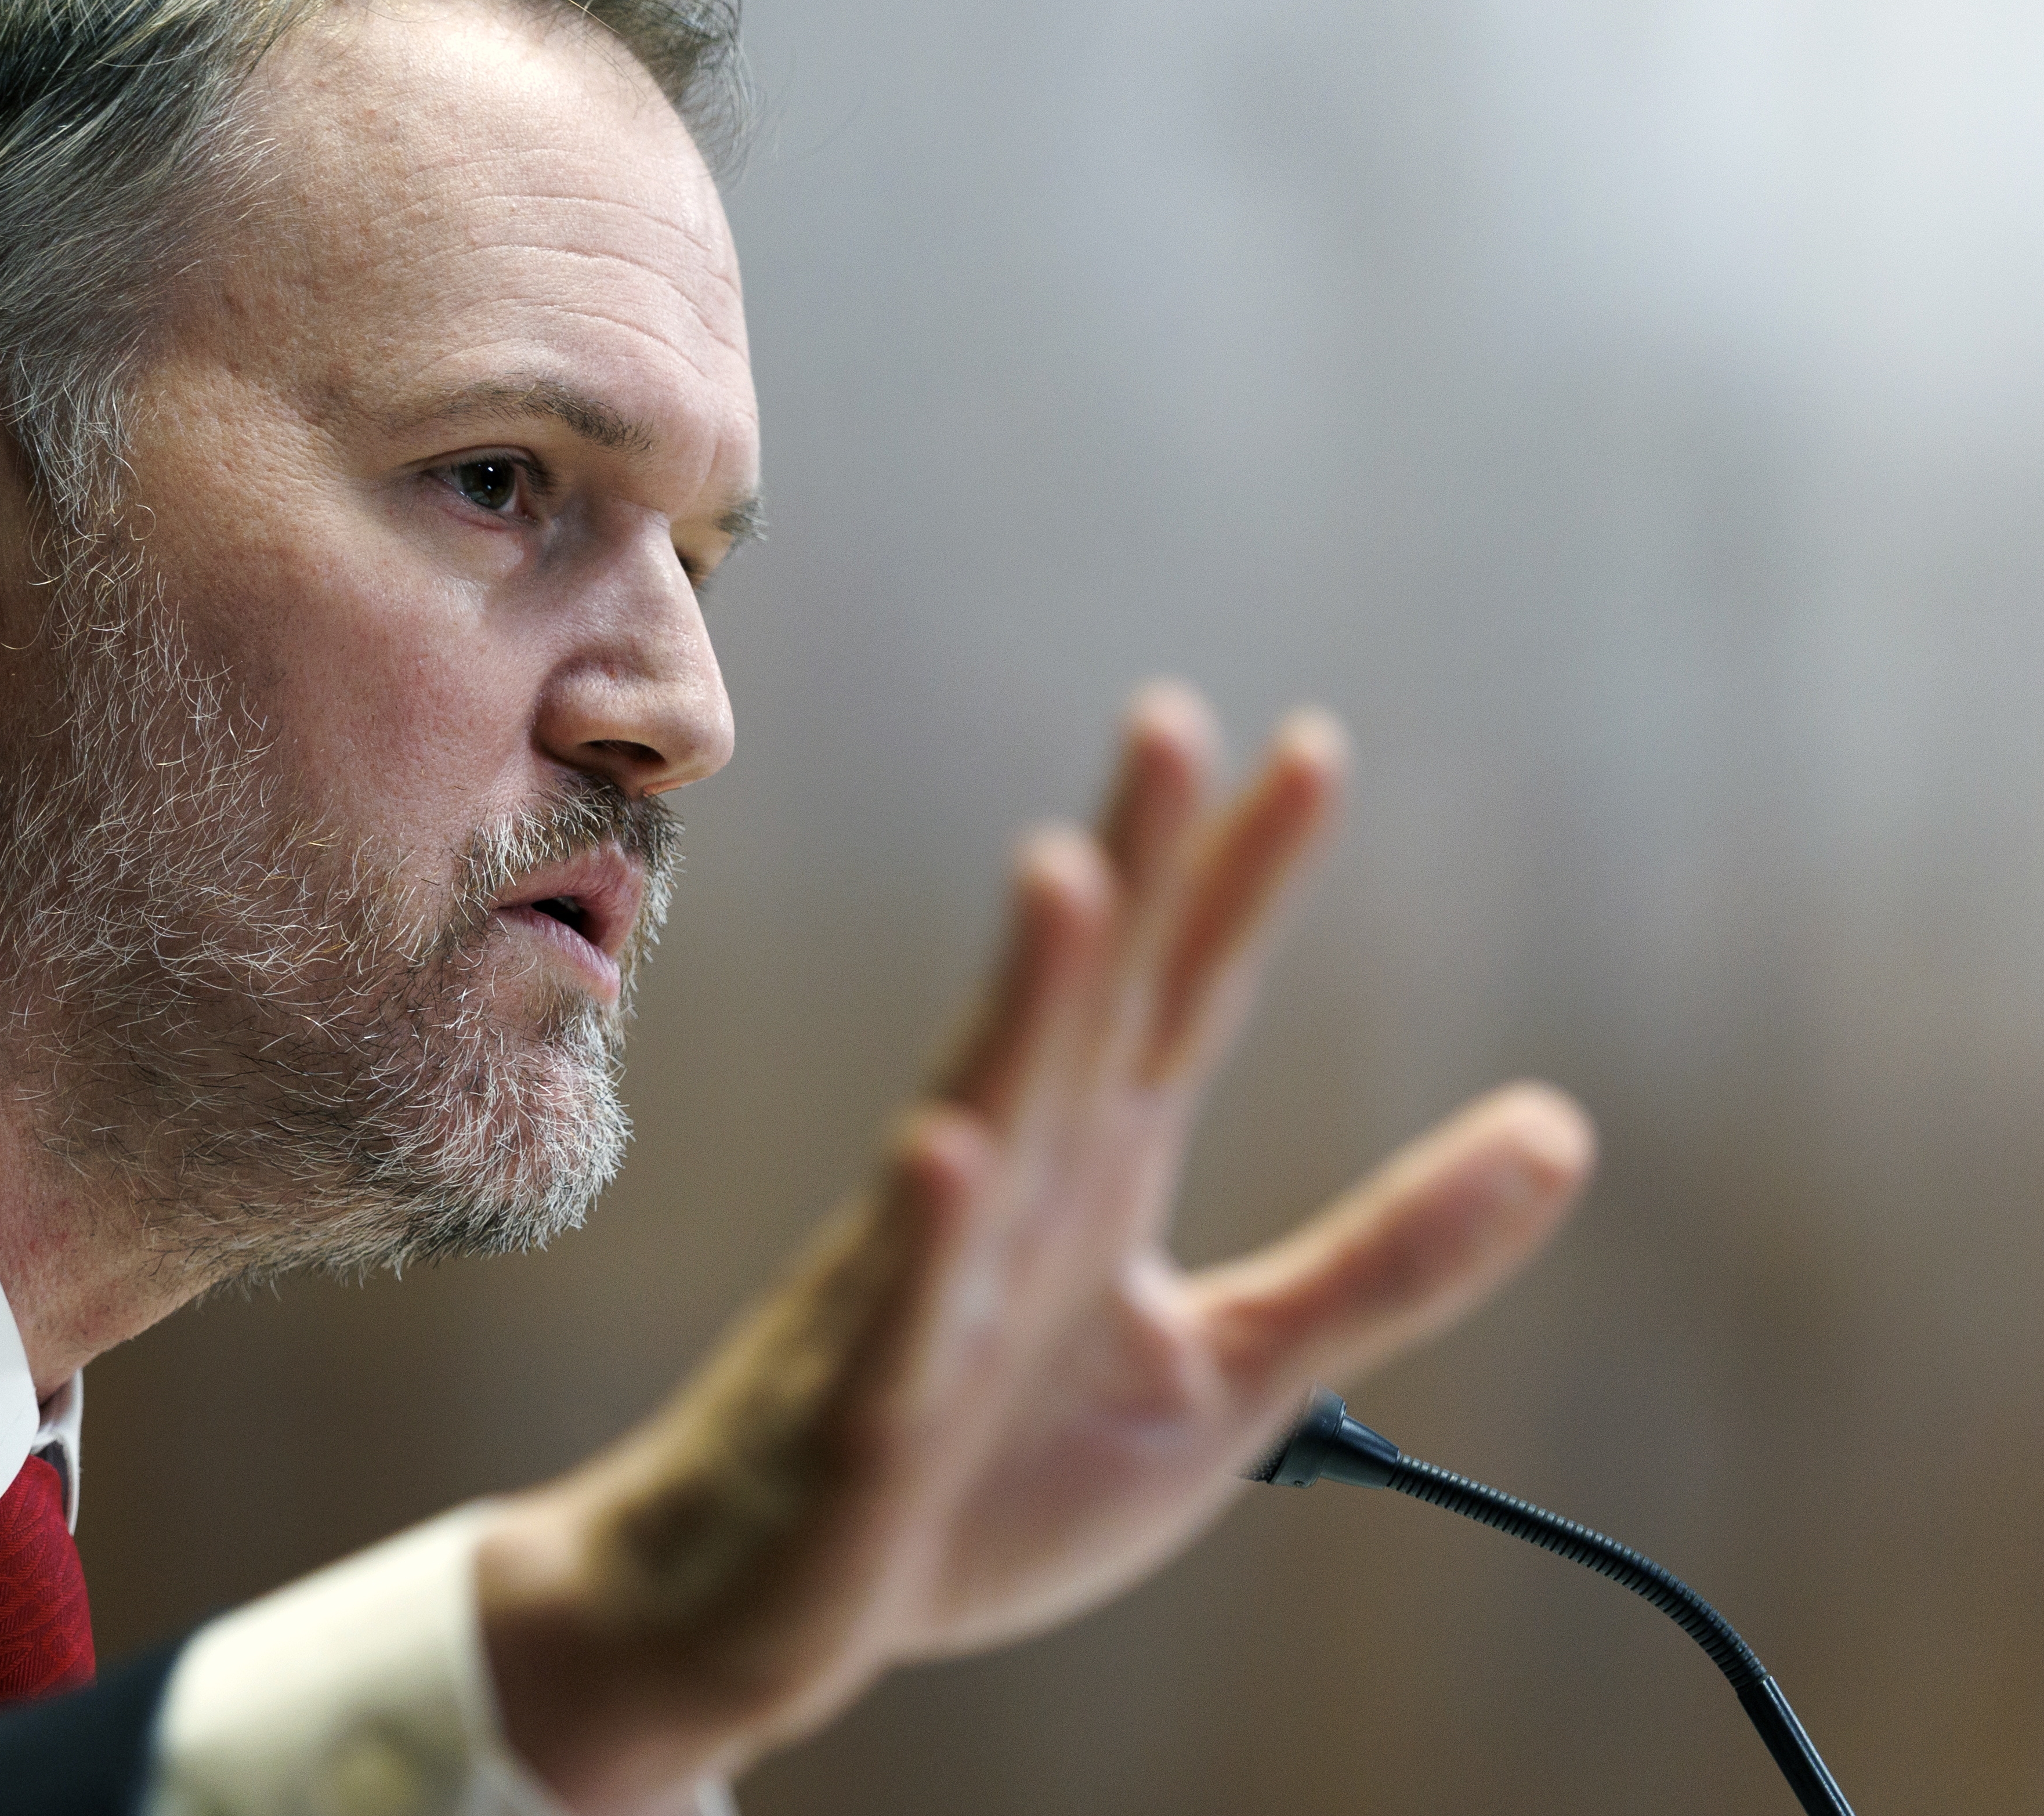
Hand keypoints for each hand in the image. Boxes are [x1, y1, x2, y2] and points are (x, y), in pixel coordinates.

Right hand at [474, 685, 1594, 1812]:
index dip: (1242, 880)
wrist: (768, 1610)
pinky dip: (926, 1239)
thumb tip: (1563, 1127)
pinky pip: (900, 1316)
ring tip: (1069, 878)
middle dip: (1125, 869)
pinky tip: (946, 1151)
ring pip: (979, 1119)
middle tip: (1167, 720)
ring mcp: (927, 1291)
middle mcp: (1007, 1194)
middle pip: (1078, 1010)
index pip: (1183, 999)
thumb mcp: (1228, 1373)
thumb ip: (1383, 1258)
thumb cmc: (980, 1480)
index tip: (1313, 751)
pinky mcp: (869, 1408)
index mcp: (1093, 1175)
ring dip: (1023, 1002)